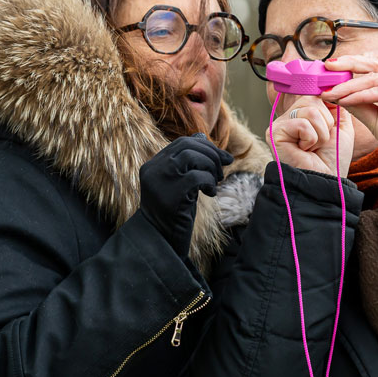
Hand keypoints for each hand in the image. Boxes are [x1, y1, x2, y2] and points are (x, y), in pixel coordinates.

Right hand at [139, 134, 232, 257]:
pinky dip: (209, 183)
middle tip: (223, 169)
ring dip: (211, 167)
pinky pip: (197, 177)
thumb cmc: (173, 211)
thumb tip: (201, 136)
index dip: (206, 146)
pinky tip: (210, 193)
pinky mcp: (171, 195)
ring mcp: (160, 181)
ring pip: (192, 157)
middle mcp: (153, 169)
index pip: (182, 142)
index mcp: (153, 164)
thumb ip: (187, 162)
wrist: (160, 241)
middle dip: (212, 154)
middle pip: (188, 146)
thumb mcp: (179, 182)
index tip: (223, 159)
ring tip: (215, 182)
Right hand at [267, 96, 354, 175]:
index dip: (328, 106)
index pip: (315, 93)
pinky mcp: (274, 132)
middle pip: (314, 100)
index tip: (332, 122)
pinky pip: (302, 124)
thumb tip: (329, 86)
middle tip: (320, 142)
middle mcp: (289, 116)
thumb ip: (336, 103)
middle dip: (327, 123)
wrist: (325, 181)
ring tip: (313, 147)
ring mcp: (280, 123)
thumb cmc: (333, 157)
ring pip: (310, 111)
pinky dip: (311, 139)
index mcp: (302, 113)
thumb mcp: (341, 125)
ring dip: (320, 133)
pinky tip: (304, 150)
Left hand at [321, 49, 377, 159]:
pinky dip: (361, 94)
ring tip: (330, 91)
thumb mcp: (374, 118)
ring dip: (349, 84)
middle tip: (326, 67)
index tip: (329, 70)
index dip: (351, 63)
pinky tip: (345, 100)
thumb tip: (337, 94)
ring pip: (373, 76)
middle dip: (347, 63)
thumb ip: (358, 104)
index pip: (372, 64)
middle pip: (372, 62)